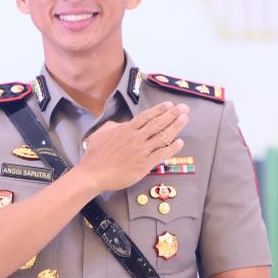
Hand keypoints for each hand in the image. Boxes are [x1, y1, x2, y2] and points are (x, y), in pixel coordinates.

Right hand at [73, 102, 188, 192]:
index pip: (146, 116)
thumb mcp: (100, 133)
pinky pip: (162, 154)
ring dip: (175, 127)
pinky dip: (172, 148)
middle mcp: (136, 138)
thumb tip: (123, 124)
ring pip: (163, 136)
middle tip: (184, 108)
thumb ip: (114, 126)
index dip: (159, 109)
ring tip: (184, 119)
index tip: (169, 104)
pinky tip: (180, 143)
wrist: (93, 173)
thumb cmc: (95, 155)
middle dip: (172, 114)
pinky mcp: (144, 164)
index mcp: (126, 129)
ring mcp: (141, 151)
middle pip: (158, 123)